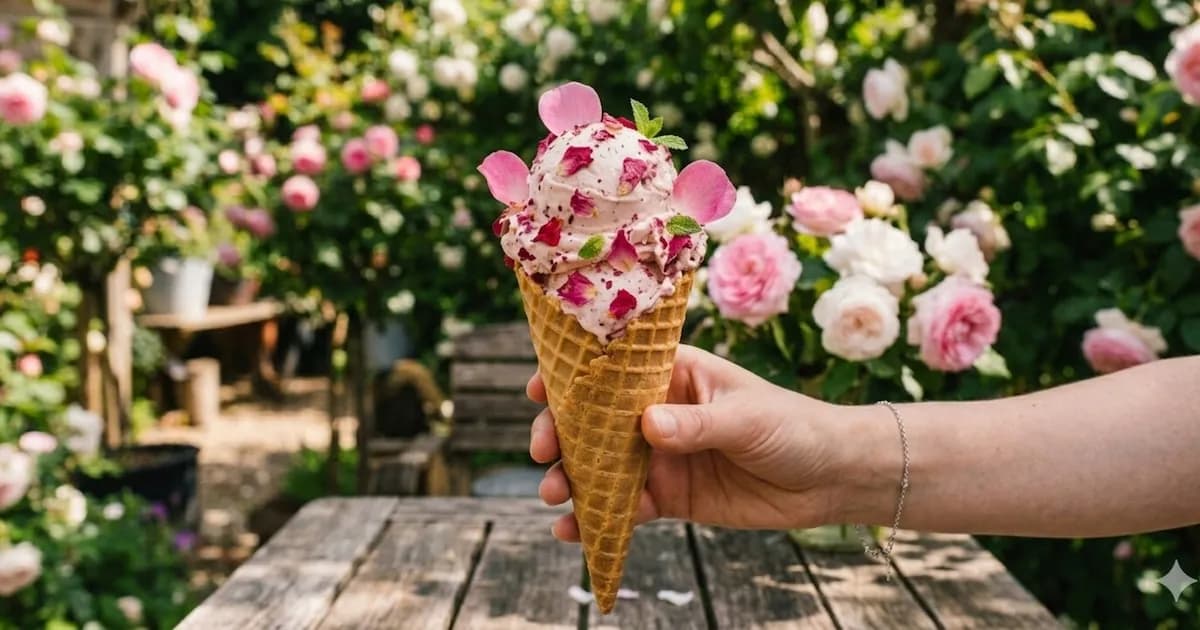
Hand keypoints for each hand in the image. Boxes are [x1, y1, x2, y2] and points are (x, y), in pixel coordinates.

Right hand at [528, 345, 848, 540]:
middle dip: (561, 435)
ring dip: (572, 478)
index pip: (614, 369)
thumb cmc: (792, 427)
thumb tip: (645, 426)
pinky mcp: (669, 498)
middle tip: (542, 452)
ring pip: (601, 466)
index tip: (539, 387)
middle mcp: (658, 412)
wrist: (829, 479)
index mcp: (674, 375)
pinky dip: (596, 518)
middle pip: (594, 420)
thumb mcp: (745, 419)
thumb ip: (695, 425)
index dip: (572, 375)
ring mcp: (661, 457)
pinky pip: (624, 507)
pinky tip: (574, 531)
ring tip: (554, 494)